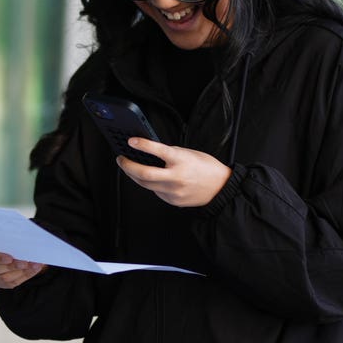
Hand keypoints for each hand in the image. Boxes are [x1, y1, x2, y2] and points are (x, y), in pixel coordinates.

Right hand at [0, 241, 45, 288]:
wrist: (4, 249)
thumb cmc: (3, 240)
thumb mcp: (2, 235)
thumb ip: (8, 237)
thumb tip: (22, 237)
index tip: (9, 258)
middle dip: (13, 266)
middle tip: (26, 262)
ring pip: (5, 278)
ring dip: (22, 272)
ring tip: (35, 265)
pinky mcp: (2, 283)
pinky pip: (14, 282)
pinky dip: (26, 275)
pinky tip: (35, 269)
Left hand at [117, 138, 231, 206]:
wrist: (220, 188)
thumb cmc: (206, 168)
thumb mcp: (190, 153)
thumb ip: (170, 153)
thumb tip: (151, 151)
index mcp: (181, 161)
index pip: (158, 151)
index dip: (143, 145)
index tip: (131, 141)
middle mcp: (176, 177)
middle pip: (144, 173)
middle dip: (128, 166)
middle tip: (121, 159)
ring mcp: (173, 191)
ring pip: (145, 184)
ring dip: (134, 175)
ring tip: (129, 167)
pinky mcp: (172, 200)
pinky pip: (155, 191)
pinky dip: (150, 184)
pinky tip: (150, 178)